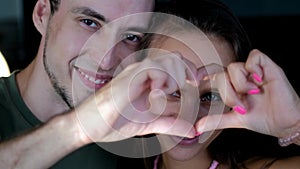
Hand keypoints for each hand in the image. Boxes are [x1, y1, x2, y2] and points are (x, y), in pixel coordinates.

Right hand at [75, 52, 197, 142]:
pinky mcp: (129, 77)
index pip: (175, 65)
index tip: (193, 87)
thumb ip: (169, 124)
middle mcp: (144, 73)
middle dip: (187, 73)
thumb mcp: (149, 125)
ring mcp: (136, 73)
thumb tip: (191, 131)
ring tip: (165, 94)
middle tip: (187, 88)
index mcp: (148, 82)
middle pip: (176, 58)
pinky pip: (154, 67)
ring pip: (169, 60)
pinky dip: (161, 81)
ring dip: (174, 77)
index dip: (189, 73)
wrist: (88, 126)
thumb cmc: (113, 123)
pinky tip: (154, 94)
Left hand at [196, 49, 299, 137]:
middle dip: (228, 92)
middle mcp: (239, 77)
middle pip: (221, 73)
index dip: (201, 74)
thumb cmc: (262, 119)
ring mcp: (252, 71)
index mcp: (231, 87)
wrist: (285, 123)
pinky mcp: (267, 66)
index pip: (213, 74)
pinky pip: (253, 56)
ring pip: (234, 67)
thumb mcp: (235, 119)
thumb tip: (196, 128)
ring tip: (253, 94)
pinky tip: (260, 80)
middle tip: (240, 105)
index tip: (191, 81)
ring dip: (241, 84)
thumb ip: (216, 120)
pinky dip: (254, 68)